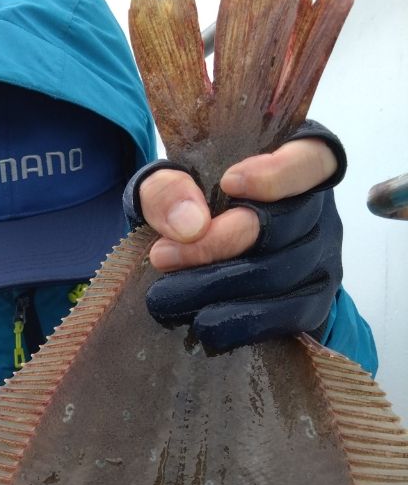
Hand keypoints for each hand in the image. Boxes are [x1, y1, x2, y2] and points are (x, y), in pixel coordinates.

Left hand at [131, 130, 343, 349]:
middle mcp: (318, 208)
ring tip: (166, 297)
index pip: (311, 158)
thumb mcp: (165, 189)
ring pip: (285, 271)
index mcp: (293, 163)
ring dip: (220, 287)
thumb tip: (190, 225)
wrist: (200, 266)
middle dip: (219, 243)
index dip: (279, 172)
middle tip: (162, 257)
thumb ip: (166, 190)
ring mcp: (322, 256)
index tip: (229, 183)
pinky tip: (205, 326)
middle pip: (288, 222)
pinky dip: (246, 322)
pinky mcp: (315, 300)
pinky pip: (292, 314)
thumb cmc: (189, 211)